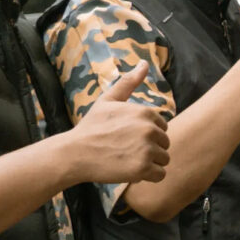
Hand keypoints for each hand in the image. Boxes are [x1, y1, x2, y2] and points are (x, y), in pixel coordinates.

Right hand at [65, 63, 169, 185]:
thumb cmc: (91, 127)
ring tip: (127, 159)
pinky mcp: (143, 168)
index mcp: (146, 112)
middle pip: (165, 143)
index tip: (126, 137)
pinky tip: (130, 170)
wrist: (74, 153)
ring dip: (149, 163)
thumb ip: (129, 82)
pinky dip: (148, 176)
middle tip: (125, 150)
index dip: (146, 134)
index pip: (162, 127)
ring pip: (164, 159)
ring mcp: (147, 149)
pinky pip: (160, 175)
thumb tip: (145, 63)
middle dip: (149, 148)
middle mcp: (149, 129)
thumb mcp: (108, 100)